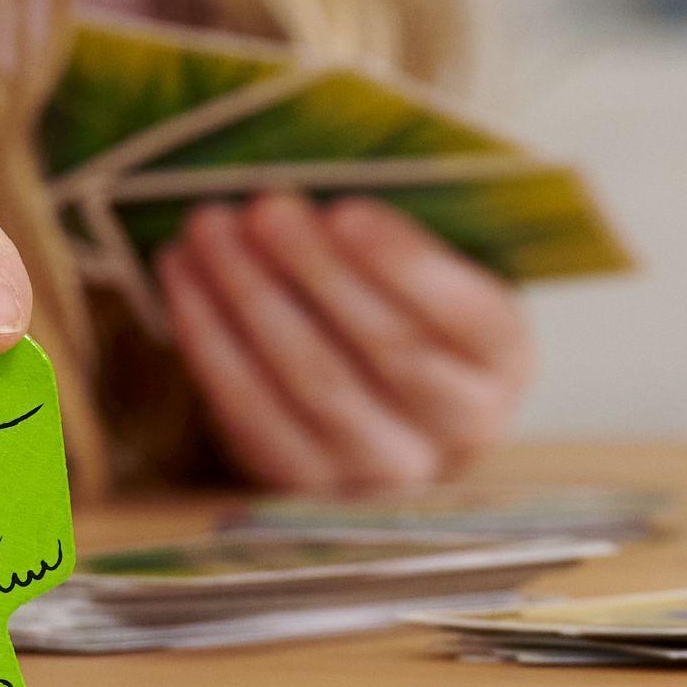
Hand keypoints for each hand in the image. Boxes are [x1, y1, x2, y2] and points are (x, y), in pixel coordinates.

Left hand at [159, 195, 530, 493]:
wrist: (388, 406)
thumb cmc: (406, 306)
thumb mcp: (430, 268)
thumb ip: (391, 239)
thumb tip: (310, 199)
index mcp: (503, 359)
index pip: (467, 316)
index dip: (406, 266)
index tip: (346, 211)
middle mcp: (459, 429)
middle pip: (387, 351)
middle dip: (316, 273)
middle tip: (264, 208)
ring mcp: (383, 471)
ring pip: (314, 385)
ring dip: (251, 300)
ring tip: (209, 232)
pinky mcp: (308, 487)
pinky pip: (252, 417)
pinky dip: (210, 344)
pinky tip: (182, 281)